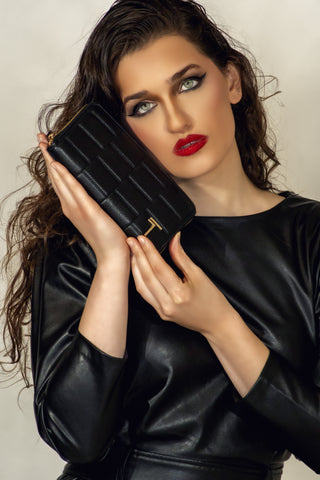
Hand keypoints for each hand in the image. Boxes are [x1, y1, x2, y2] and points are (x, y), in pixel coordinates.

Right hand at [38, 133, 128, 264]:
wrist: (113, 255)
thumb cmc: (109, 237)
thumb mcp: (100, 213)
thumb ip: (95, 201)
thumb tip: (99, 186)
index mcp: (73, 207)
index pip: (60, 181)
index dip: (52, 163)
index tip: (47, 146)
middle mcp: (71, 207)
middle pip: (56, 177)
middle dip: (48, 156)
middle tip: (41, 138)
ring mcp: (77, 209)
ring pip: (61, 181)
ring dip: (53, 161)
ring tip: (46, 145)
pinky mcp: (88, 211)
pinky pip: (75, 191)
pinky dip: (65, 177)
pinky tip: (58, 165)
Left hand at [126, 232, 235, 337]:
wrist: (216, 323)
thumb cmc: (212, 299)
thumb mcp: (199, 274)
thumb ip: (181, 257)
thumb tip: (173, 239)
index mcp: (180, 294)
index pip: (159, 268)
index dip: (149, 251)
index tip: (142, 238)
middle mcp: (168, 304)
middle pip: (147, 276)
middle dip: (138, 256)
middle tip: (131, 240)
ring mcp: (162, 310)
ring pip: (141, 286)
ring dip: (135, 267)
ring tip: (132, 251)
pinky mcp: (160, 313)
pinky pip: (145, 294)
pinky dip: (139, 279)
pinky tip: (138, 268)